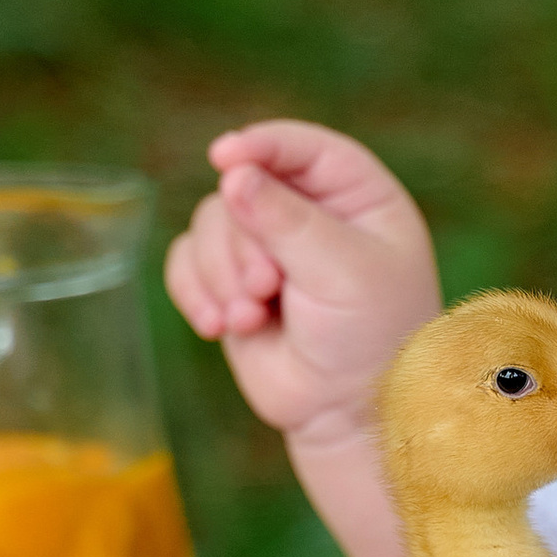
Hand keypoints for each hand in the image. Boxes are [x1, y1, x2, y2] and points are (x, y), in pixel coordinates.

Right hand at [165, 123, 440, 450]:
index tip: (225, 157)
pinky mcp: (231, 284)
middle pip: (242, 189)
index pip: (303, 148)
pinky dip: (195, 292)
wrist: (349, 411)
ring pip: (209, 224)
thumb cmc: (370, 337)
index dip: (262, 145)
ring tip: (251, 318)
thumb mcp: (342, 271)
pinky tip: (220, 328)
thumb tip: (233, 174)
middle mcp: (310, 212)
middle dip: (243, 243)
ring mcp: (266, 247)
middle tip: (267, 289)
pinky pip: (185, 262)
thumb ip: (287, 220)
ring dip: (222, 275)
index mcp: (357, 196)